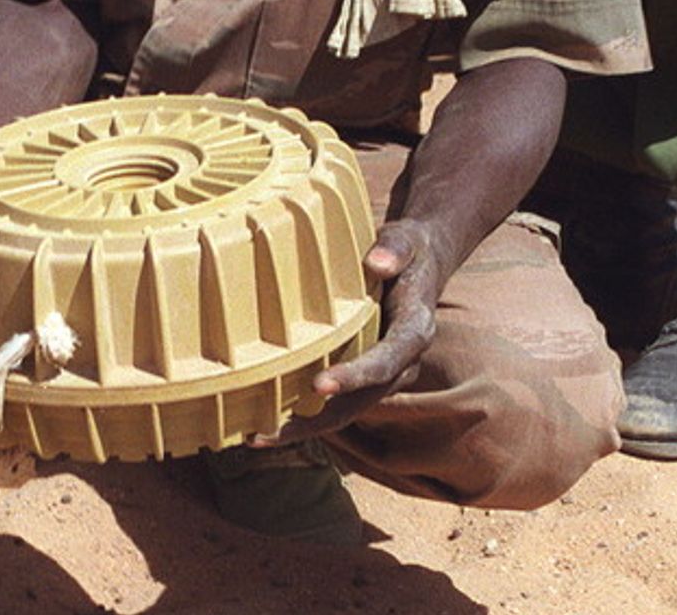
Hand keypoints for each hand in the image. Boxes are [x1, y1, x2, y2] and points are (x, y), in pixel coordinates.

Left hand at [254, 218, 447, 446]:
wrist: (422, 262)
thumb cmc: (408, 249)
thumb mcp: (406, 240)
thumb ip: (394, 249)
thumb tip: (377, 262)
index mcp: (414, 332)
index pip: (384, 362)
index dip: (354, 376)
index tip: (318, 385)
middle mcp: (402, 362)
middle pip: (359, 403)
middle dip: (315, 422)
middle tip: (266, 432)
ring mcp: (383, 373)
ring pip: (345, 411)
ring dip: (303, 427)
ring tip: (255, 436)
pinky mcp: (365, 373)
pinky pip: (337, 401)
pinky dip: (305, 412)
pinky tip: (266, 418)